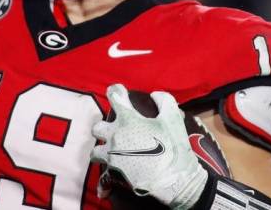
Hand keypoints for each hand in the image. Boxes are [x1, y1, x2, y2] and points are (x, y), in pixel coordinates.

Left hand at [91, 84, 208, 209]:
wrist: (174, 180)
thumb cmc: (173, 147)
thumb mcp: (173, 118)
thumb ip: (164, 100)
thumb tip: (154, 95)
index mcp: (128, 120)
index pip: (114, 96)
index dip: (116, 91)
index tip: (119, 92)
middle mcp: (115, 136)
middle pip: (97, 127)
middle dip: (104, 127)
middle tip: (116, 130)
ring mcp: (112, 155)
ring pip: (95, 151)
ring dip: (102, 149)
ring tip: (113, 151)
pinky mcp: (114, 173)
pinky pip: (103, 172)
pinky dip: (107, 171)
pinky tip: (115, 172)